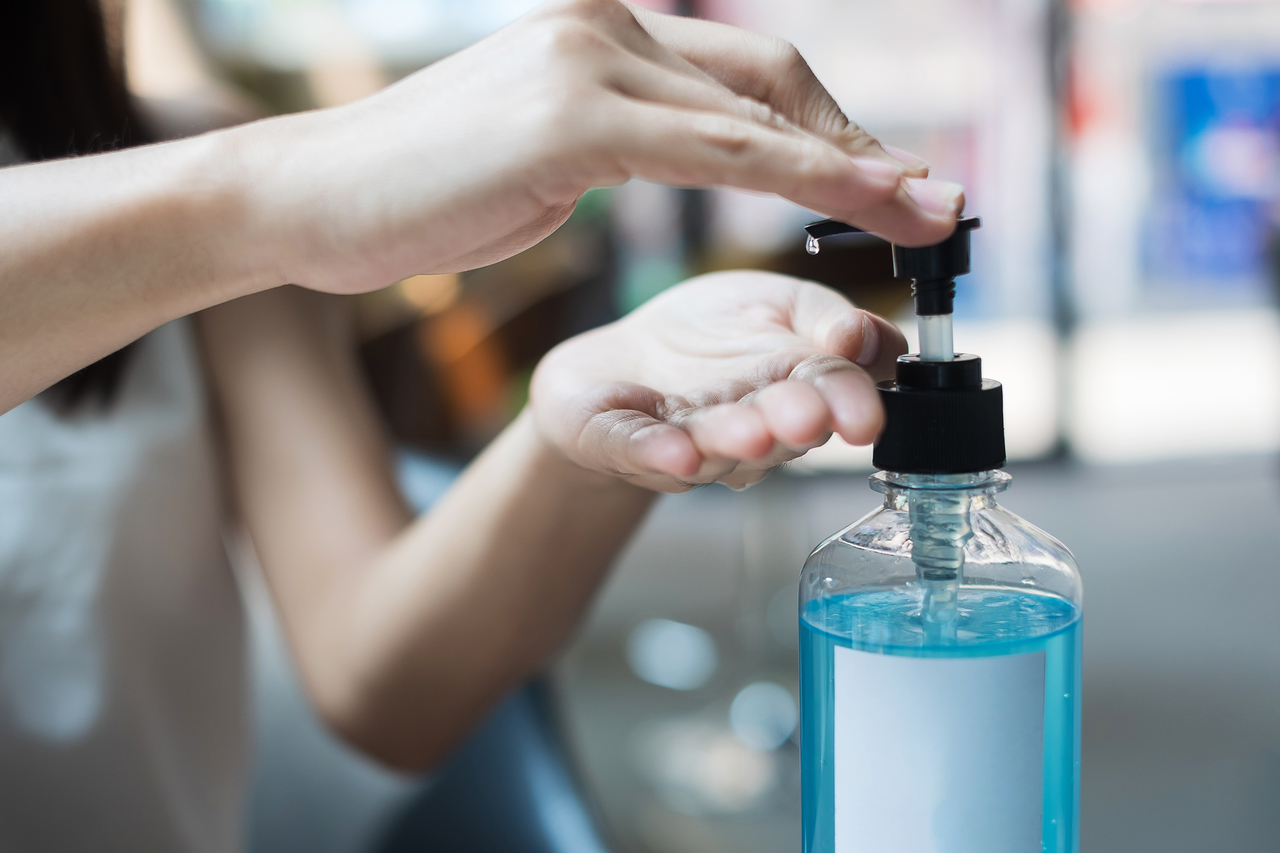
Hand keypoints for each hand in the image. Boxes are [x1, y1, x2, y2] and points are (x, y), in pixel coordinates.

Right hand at [232, 0, 962, 295]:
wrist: (311, 200)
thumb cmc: (418, 191)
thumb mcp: (538, 159)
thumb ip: (615, 139)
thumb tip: (675, 147)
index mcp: (597, 39)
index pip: (740, 77)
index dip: (824, 127)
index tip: (884, 176)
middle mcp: (602, 31)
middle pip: (769, 81)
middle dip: (859, 143)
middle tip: (933, 198)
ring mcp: (587, 64)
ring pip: (756, 115)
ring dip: (854, 163)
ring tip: (928, 208)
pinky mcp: (572, 118)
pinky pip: (714, 152)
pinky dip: (796, 176)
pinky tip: (857, 201)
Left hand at [530, 270, 906, 491]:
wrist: (627, 360)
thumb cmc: (716, 334)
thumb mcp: (784, 303)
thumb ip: (826, 319)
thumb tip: (860, 334)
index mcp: (795, 391)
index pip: (831, 395)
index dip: (850, 406)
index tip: (864, 416)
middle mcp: (746, 430)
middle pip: (774, 431)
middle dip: (789, 423)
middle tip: (803, 418)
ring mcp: (682, 441)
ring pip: (709, 447)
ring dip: (728, 442)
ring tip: (747, 434)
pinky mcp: (619, 442)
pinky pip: (635, 447)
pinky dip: (654, 452)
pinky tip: (673, 452)